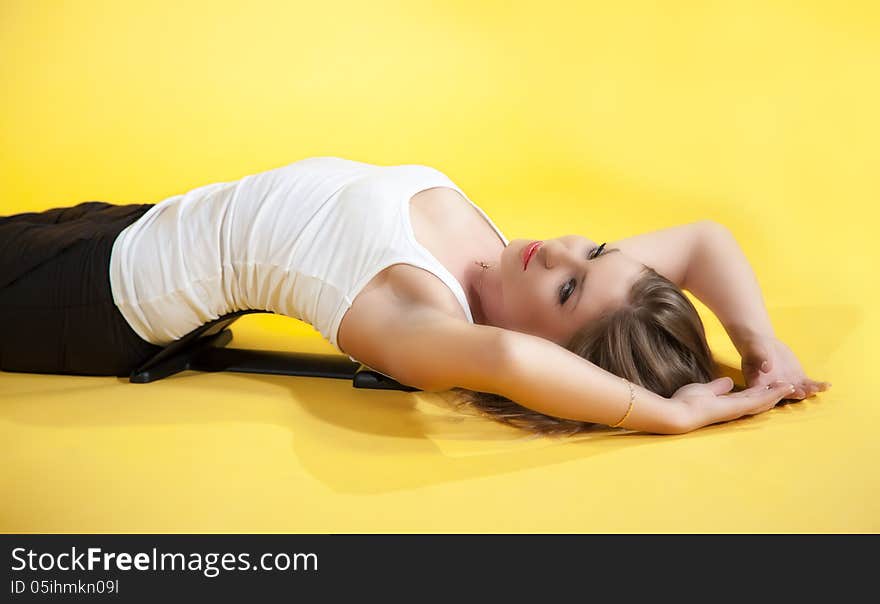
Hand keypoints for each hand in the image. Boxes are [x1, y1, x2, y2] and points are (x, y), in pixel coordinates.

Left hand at [671, 376, 797, 432]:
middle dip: (775, 393)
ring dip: (778, 394)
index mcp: (728, 404)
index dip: (762, 391)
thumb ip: (717, 387)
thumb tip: (728, 382)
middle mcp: (736, 408)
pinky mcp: (738, 407)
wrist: (678, 413)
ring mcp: (738, 409)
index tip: (773, 385)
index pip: (749, 397)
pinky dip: (774, 394)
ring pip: (764, 401)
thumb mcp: (704, 390)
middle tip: (791, 386)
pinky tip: (785, 388)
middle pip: (760, 400)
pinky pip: (760, 399)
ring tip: (794, 386)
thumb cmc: (686, 403)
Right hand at [738, 334, 831, 398]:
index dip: (774, 393)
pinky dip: (817, 386)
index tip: (782, 388)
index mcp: (758, 383)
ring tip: (816, 388)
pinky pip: (808, 385)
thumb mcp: (755, 350)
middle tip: (802, 392)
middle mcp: (773, 388)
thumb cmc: (754, 347)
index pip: (764, 393)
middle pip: (783, 395)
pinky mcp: (797, 380)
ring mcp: (786, 385)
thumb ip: (760, 358)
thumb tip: (767, 367)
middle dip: (794, 394)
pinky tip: (827, 385)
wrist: (764, 345)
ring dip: (807, 391)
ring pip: (798, 391)